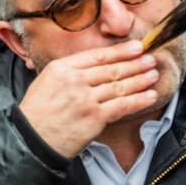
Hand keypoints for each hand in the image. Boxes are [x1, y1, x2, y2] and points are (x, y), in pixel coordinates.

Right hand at [18, 39, 159, 157]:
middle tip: (150, 59)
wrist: (32, 138)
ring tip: (153, 74)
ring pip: (120, 86)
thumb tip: (95, 66)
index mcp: (61, 68)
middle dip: (135, 64)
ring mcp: (86, 99)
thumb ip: (69, 72)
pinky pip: (122, 106)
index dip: (120, 51)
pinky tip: (150, 95)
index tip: (136, 47)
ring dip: (140, 80)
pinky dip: (139, 100)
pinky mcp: (95, 117)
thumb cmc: (38, 111)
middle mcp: (74, 80)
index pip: (96, 56)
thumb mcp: (46, 81)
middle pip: (111, 69)